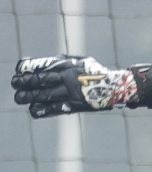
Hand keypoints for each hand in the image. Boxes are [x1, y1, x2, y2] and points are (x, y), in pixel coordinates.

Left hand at [12, 53, 142, 117]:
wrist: (116, 87)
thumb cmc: (96, 73)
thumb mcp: (81, 61)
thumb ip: (63, 62)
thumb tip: (43, 64)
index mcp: (68, 66)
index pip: (44, 66)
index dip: (29, 68)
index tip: (19, 70)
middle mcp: (69, 78)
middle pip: (42, 80)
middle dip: (26, 82)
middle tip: (15, 84)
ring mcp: (72, 92)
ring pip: (46, 94)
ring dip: (30, 96)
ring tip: (19, 98)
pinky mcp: (76, 104)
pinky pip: (56, 108)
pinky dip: (44, 109)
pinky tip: (33, 110)